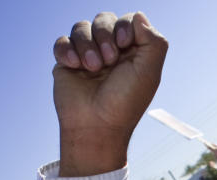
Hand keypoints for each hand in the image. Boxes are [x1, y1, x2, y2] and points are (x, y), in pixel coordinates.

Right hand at [53, 12, 167, 175]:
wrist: (96, 126)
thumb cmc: (125, 103)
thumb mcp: (149, 72)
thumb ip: (153, 41)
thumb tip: (138, 16)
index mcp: (133, 51)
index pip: (128, 20)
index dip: (123, 26)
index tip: (124, 44)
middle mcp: (110, 50)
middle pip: (104, 18)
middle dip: (104, 35)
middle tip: (109, 61)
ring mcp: (88, 55)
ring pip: (81, 27)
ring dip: (87, 45)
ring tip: (92, 68)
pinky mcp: (68, 62)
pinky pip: (62, 41)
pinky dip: (67, 50)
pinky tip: (74, 67)